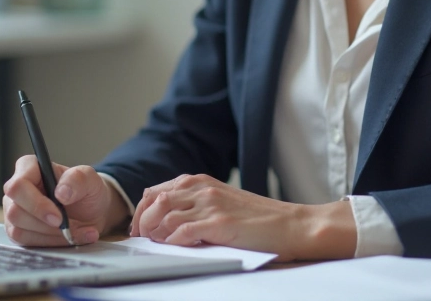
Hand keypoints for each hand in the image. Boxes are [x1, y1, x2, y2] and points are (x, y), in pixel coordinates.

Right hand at [2, 156, 128, 246]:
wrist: (93, 212)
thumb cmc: (87, 191)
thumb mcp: (90, 179)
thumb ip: (78, 179)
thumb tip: (61, 193)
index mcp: (29, 167)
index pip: (18, 186)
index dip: (36, 204)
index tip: (58, 217)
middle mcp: (17, 190)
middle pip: (15, 211)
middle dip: (45, 225)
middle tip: (69, 227)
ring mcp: (14, 211)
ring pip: (19, 230)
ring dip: (51, 236)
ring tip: (77, 231)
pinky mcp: (19, 230)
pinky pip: (26, 242)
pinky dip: (51, 243)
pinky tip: (70, 238)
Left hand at [130, 174, 356, 260]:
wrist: (291, 224)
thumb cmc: (259, 219)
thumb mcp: (223, 201)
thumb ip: (196, 204)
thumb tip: (164, 220)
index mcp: (201, 182)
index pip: (156, 191)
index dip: (142, 211)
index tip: (139, 228)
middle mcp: (203, 189)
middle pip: (155, 200)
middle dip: (141, 221)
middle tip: (140, 239)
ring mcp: (211, 205)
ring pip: (164, 215)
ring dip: (154, 232)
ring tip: (156, 245)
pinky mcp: (219, 224)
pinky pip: (182, 232)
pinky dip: (172, 242)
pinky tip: (174, 248)